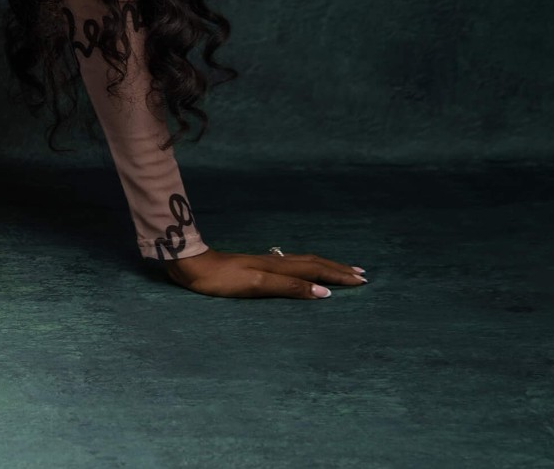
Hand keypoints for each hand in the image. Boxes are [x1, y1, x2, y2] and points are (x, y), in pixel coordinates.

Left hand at [161, 248, 369, 298]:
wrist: (191, 265)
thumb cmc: (221, 279)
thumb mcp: (256, 284)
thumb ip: (289, 287)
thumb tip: (324, 292)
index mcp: (279, 267)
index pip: (317, 270)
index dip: (339, 275)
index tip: (362, 280)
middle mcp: (276, 262)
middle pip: (314, 263)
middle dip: (338, 269)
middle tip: (361, 274)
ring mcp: (266, 263)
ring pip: (304, 262)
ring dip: (325, 266)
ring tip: (340, 270)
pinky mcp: (256, 267)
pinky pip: (292, 266)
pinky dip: (307, 268)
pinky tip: (304, 271)